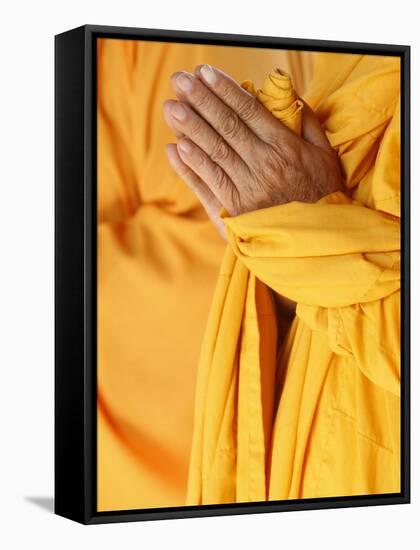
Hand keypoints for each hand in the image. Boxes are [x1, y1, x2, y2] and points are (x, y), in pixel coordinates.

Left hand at [163, 64, 343, 237]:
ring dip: (190, 128)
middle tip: (180, 81)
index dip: (225, 90)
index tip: (205, 73)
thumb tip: (292, 98)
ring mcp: (248, 188)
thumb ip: (309, 125)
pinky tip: (177, 146)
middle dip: (201, 100)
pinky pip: (211, 183)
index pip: (249, 111)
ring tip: (171, 108)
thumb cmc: (322, 196)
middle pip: (227, 126)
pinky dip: (192, 165)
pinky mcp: (236, 210)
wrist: (318, 243)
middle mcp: (264, 164)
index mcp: (285, 147)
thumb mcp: (325, 157)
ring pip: (215, 151)